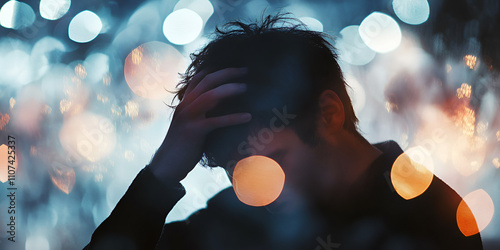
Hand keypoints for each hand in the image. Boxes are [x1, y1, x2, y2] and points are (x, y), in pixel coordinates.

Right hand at [149, 67, 250, 182]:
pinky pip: (217, 121)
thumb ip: (201, 114)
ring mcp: (189, 117)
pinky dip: (234, 118)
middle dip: (227, 73)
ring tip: (246, 88)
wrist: (166, 165)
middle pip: (207, 81)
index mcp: (184, 103)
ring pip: (211, 95)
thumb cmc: (182, 147)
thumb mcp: (190, 125)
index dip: (216, 69)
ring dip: (230, 89)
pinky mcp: (194, 131)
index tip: (234, 67)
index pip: (199, 78)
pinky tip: (247, 117)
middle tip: (245, 70)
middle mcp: (185, 106)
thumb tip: (220, 109)